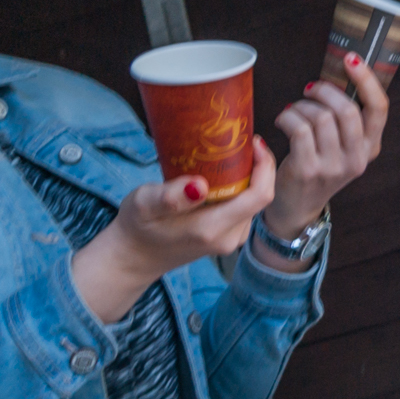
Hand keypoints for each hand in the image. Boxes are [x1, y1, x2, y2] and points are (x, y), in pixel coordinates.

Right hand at [72, 141, 278, 322]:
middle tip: (241, 141)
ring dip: (250, 177)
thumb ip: (170, 197)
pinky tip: (226, 174)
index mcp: (212, 228)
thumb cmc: (137, 226)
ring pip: (254, 202)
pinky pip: (244, 208)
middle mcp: (228, 237)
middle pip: (260, 197)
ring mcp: (230, 240)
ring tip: (233, 153)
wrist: (134, 257)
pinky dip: (241, 189)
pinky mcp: (227, 238)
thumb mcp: (144, 205)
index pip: (259, 196)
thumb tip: (199, 185)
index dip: (264, 167)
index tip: (253, 142)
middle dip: (258, 167)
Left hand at [264, 55, 390, 240]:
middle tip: (311, 90)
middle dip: (325, 91)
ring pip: (320, 117)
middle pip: (347, 110)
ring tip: (294, 110)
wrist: (298, 205)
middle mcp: (357, 158)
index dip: (366, 80)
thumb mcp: (344, 145)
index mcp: (371, 147)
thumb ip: (347, 118)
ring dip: (302, 106)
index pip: (379, 108)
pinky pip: (299, 129)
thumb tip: (338, 76)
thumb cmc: (319, 164)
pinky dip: (288, 117)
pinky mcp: (309, 169)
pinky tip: (283, 120)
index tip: (351, 59)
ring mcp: (333, 166)